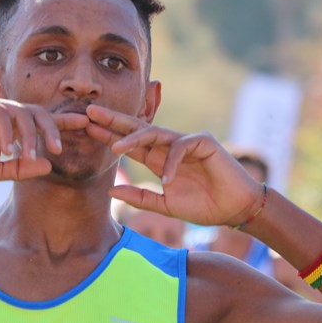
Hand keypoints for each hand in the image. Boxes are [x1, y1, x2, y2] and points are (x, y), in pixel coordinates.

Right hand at [0, 90, 90, 184]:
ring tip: (30, 155)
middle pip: (37, 112)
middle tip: (59, 148)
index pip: (40, 120)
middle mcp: (1, 110)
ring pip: (20, 112)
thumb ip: (20, 168)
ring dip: (29, 135)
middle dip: (52, 127)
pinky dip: (6, 131)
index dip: (62, 122)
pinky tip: (6, 149)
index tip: (85, 126)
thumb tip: (48, 165)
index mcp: (8, 125)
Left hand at [83, 105, 263, 226]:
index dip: (109, 136)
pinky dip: (171, 163)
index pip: (129, 143)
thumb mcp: (165, 205)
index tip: (86, 129)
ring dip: (133, 139)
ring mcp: (185, 141)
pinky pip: (180, 147)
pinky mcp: (203, 142)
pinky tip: (166, 180)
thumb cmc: (203, 206)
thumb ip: (140, 198)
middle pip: (137, 129)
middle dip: (113, 121)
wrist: (235, 209)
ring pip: (154, 133)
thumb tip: (110, 192)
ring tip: (114, 148)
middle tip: (90, 113)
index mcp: (157, 159)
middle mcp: (168, 146)